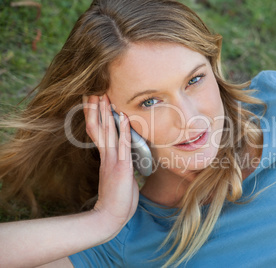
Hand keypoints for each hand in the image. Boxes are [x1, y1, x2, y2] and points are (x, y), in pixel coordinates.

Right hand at [83, 94, 138, 237]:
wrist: (109, 218)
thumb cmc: (117, 200)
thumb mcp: (119, 178)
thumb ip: (120, 166)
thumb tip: (126, 159)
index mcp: (106, 158)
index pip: (98, 132)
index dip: (95, 116)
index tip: (94, 100)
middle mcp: (107, 157)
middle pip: (98, 127)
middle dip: (97, 108)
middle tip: (94, 90)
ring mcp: (113, 161)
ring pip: (107, 132)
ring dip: (107, 114)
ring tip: (105, 96)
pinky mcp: (121, 168)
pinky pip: (122, 145)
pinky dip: (124, 130)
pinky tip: (124, 117)